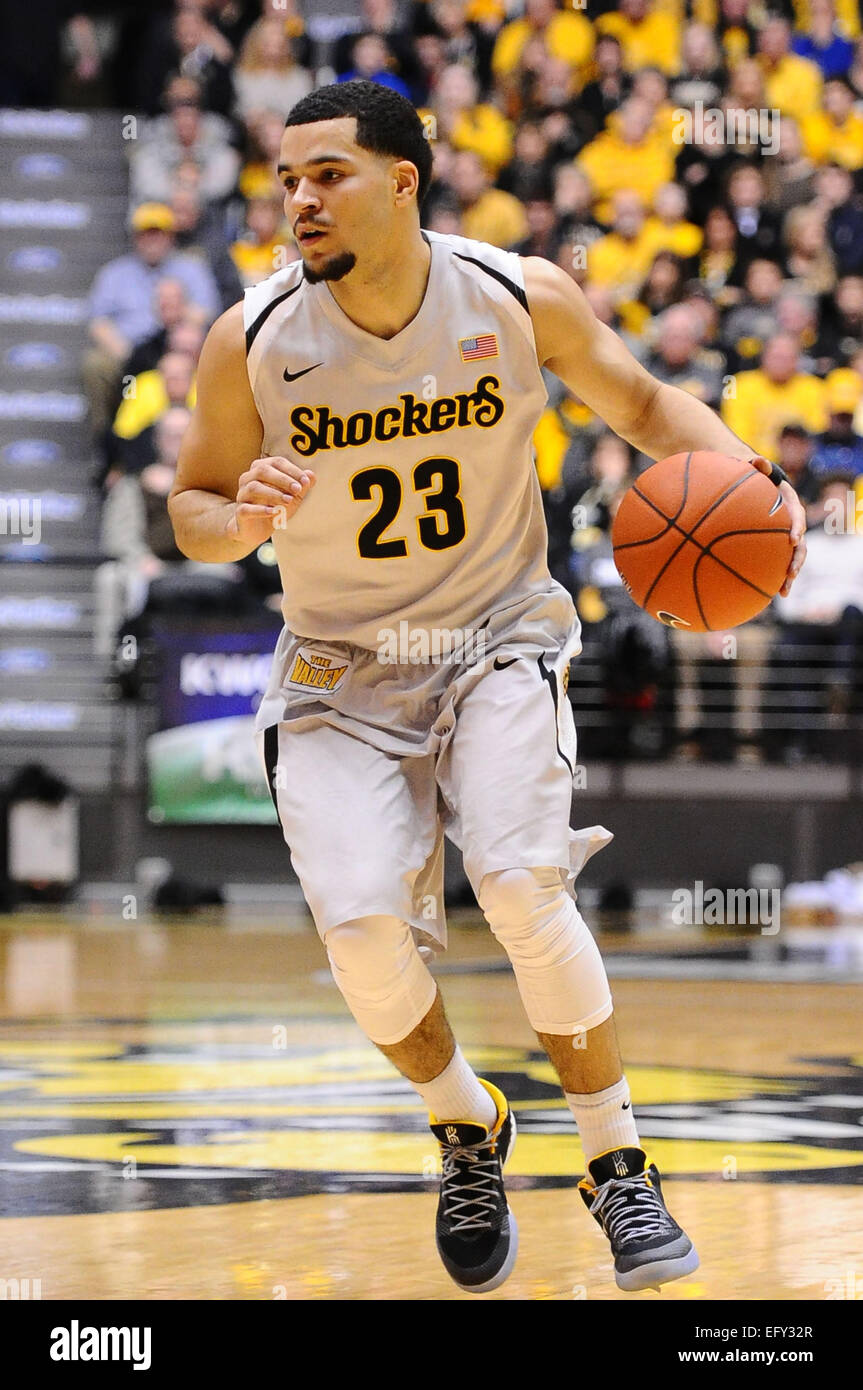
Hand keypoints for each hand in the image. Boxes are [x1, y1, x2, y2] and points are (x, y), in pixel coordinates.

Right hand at [228, 456, 315, 546]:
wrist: (258, 529)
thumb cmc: (276, 507)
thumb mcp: (293, 497)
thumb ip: (302, 485)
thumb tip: (311, 474)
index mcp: (261, 469)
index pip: (276, 462)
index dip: (291, 470)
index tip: (305, 481)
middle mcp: (248, 478)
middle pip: (262, 471)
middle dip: (282, 479)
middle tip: (297, 489)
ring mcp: (242, 495)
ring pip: (254, 488)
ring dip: (273, 493)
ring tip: (288, 501)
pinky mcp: (240, 512)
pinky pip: (246, 508)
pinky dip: (261, 510)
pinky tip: (274, 512)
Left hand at [750, 456, 806, 595]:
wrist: (755, 487)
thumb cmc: (753, 478)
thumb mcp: (755, 470)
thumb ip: (757, 467)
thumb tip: (757, 461)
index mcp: (789, 505)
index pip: (796, 516)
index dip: (797, 528)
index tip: (792, 539)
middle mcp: (791, 523)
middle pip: (800, 544)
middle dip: (797, 559)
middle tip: (791, 572)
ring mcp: (785, 537)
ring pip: (793, 558)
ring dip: (790, 575)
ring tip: (783, 591)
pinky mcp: (776, 547)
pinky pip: (778, 564)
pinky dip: (774, 579)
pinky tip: (767, 596)